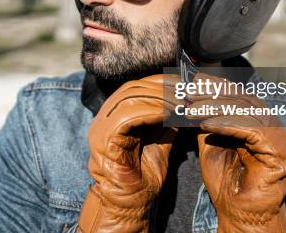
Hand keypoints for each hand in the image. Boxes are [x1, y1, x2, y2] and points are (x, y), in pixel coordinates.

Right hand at [77, 75, 177, 232]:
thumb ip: (165, 122)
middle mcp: (103, 117)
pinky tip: (168, 115)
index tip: (183, 84)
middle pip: (132, 88)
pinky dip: (150, 111)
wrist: (130, 203)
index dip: (159, 82)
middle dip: (162, 88)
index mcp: (114, 115)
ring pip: (130, 98)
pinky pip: (127, 115)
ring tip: (181, 103)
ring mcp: (100, 127)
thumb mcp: (160, 141)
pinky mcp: (104, 139)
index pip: (135, 87)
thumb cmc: (144, 175)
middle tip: (185, 92)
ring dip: (159, 98)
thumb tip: (182, 102)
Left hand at [189, 74, 285, 232]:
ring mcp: (279, 139)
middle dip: (212, 93)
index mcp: (259, 121)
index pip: (239, 94)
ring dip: (215, 107)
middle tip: (188, 91)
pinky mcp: (280, 153)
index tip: (191, 80)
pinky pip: (252, 130)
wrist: (237, 211)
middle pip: (243, 99)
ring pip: (247, 112)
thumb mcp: (210, 141)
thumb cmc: (224, 179)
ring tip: (191, 108)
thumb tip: (192, 94)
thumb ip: (207, 118)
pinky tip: (206, 124)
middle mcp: (273, 126)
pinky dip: (227, 124)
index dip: (215, 85)